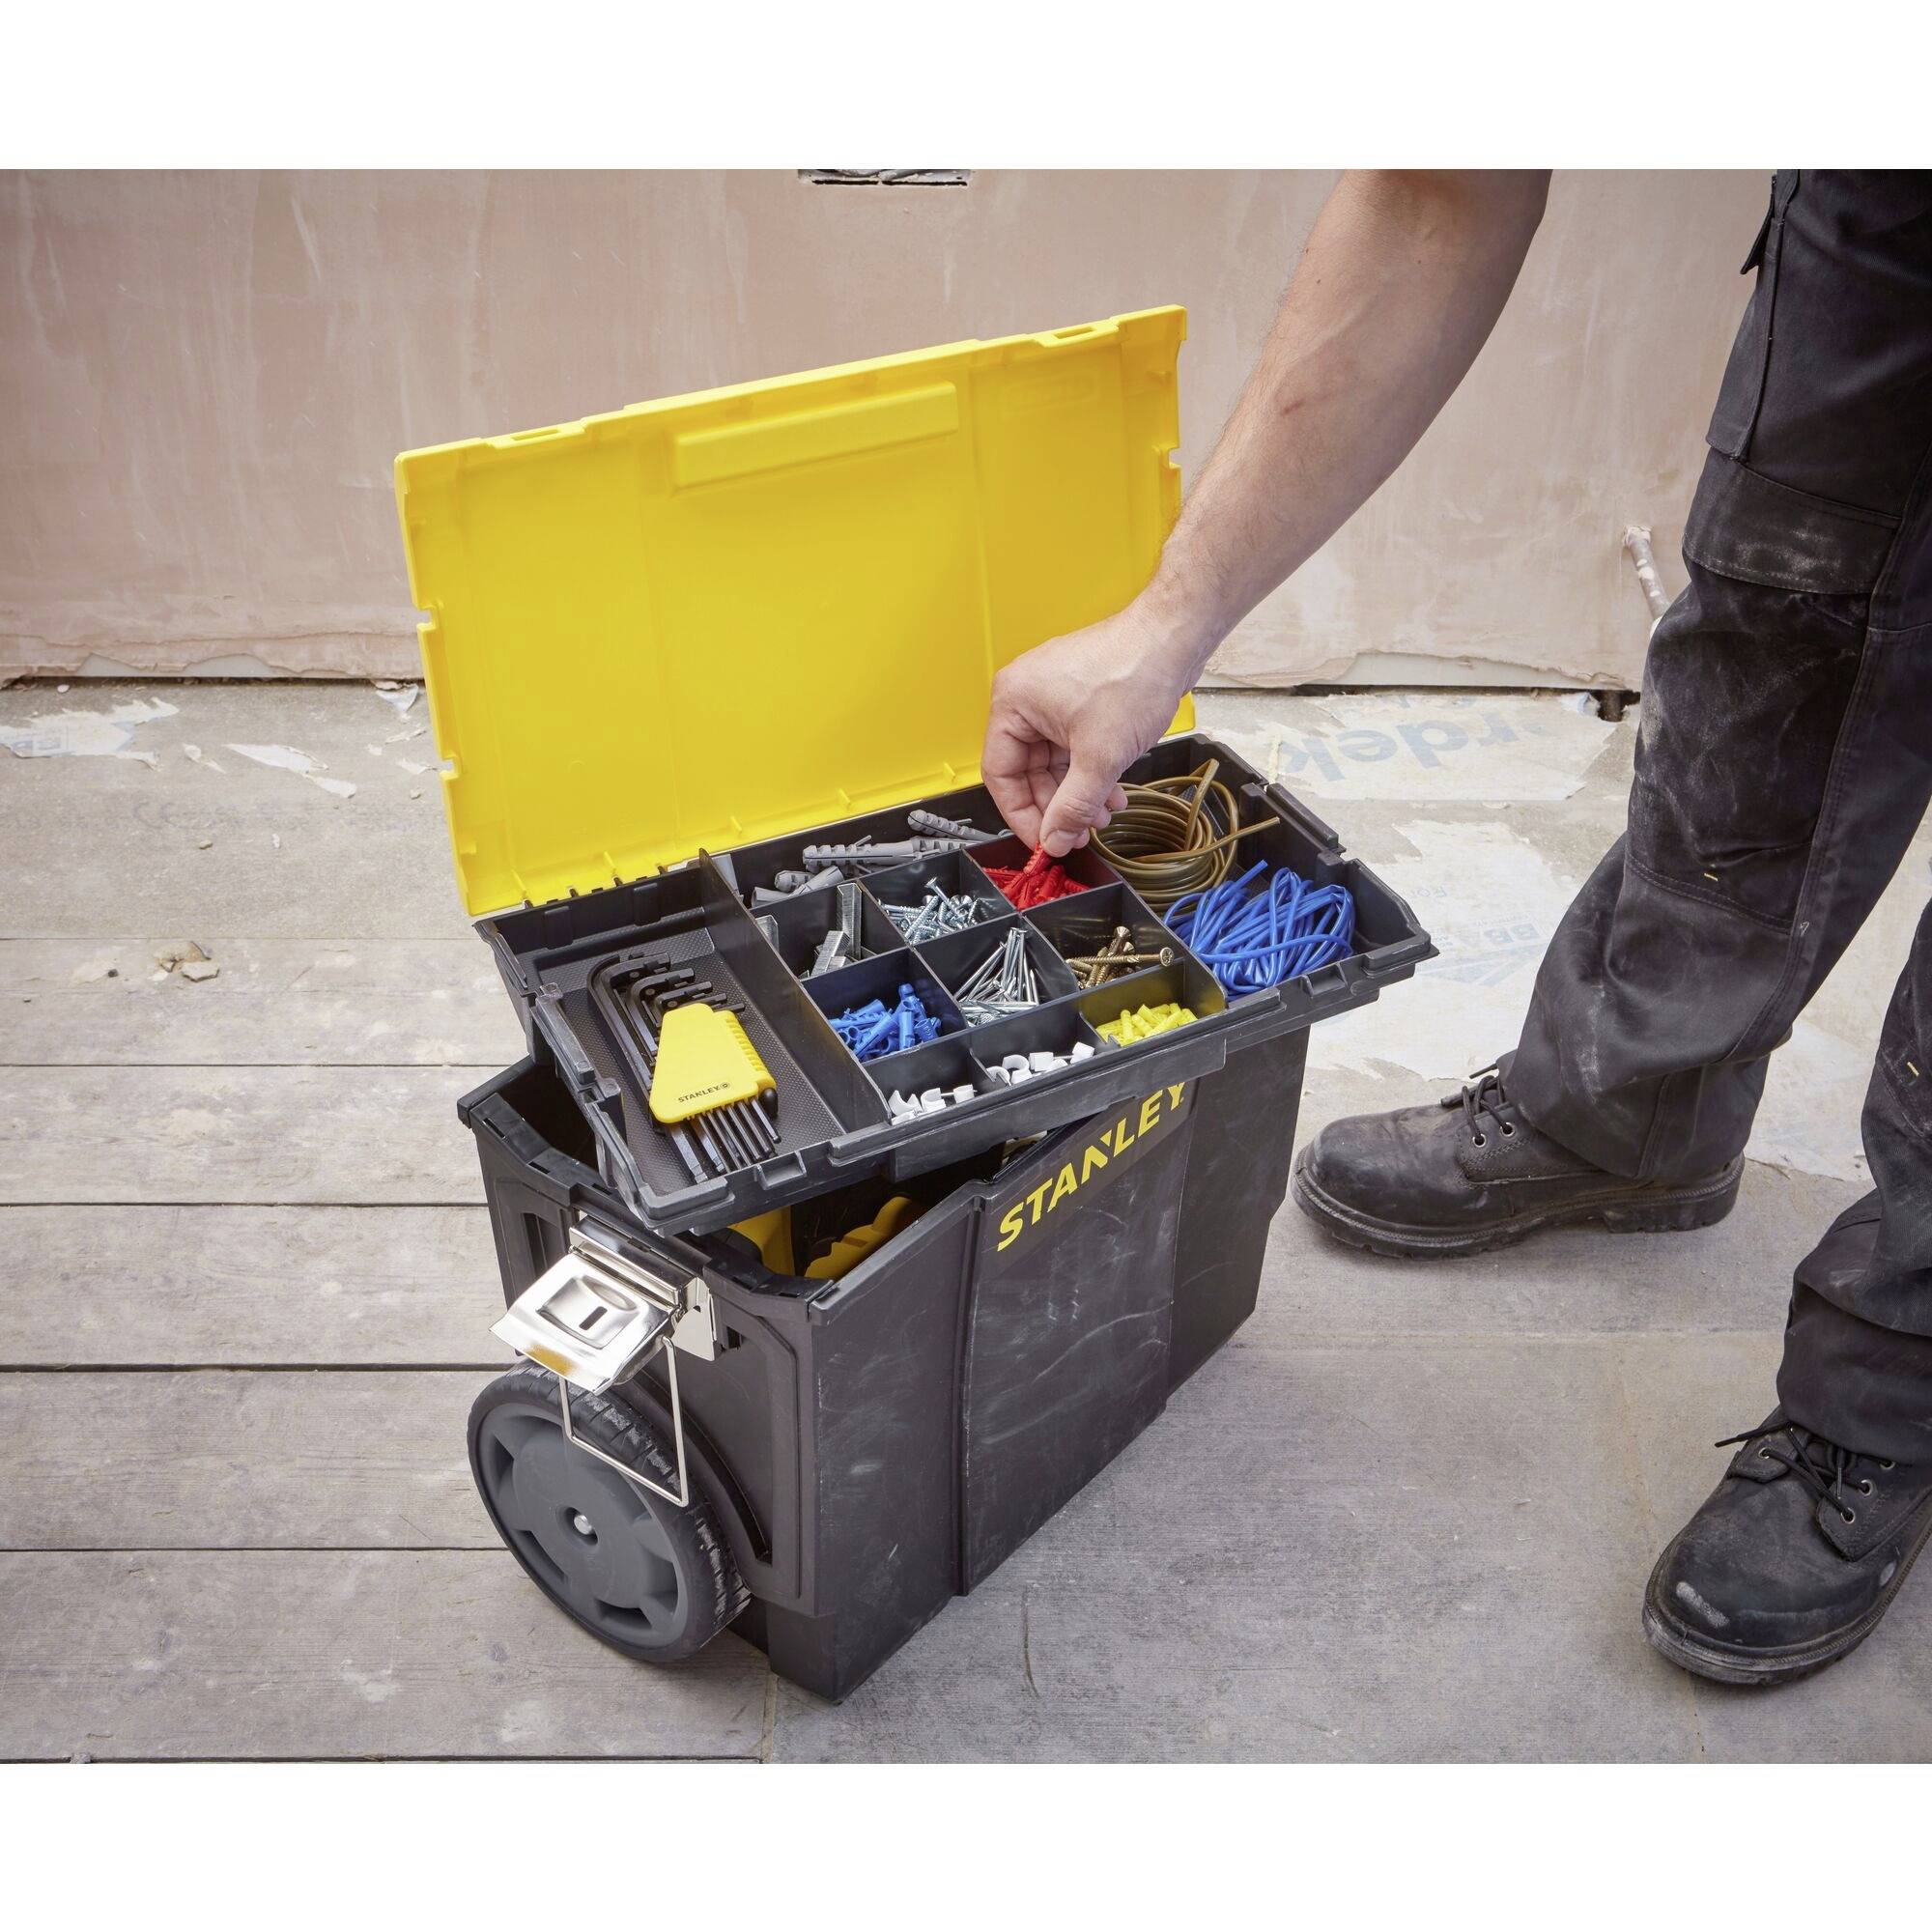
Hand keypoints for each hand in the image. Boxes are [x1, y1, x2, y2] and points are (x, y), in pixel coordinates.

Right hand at [982, 601, 1191, 856]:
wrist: (1173, 639)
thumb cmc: (1132, 674)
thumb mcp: (1099, 758)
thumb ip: (1073, 806)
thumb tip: (1055, 840)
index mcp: (1012, 703)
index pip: (1000, 774)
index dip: (1020, 814)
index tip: (1042, 840)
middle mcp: (1026, 697)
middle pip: (1028, 771)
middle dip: (1056, 806)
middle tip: (1076, 834)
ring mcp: (1053, 697)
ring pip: (1055, 762)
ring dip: (1078, 793)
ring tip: (1101, 817)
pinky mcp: (1080, 698)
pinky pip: (1074, 746)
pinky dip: (1091, 772)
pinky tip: (1113, 793)